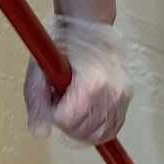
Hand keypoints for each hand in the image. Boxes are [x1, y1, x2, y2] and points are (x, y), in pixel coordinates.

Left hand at [24, 17, 131, 144]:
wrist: (90, 30)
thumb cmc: (63, 48)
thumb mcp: (39, 71)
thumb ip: (37, 103)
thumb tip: (39, 133)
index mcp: (90, 83)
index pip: (68, 120)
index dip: (55, 114)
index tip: (53, 99)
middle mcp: (110, 92)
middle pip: (84, 131)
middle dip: (67, 124)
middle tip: (62, 105)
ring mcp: (121, 96)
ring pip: (100, 134)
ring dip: (82, 129)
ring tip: (74, 109)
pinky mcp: (126, 98)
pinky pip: (113, 127)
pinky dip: (99, 129)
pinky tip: (87, 118)